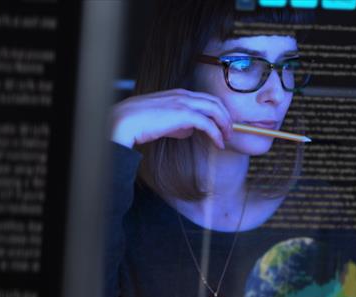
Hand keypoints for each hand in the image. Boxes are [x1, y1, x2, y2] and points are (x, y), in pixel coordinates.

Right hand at [111, 89, 232, 148]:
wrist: (126, 121)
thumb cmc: (139, 122)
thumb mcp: (162, 120)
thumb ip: (177, 123)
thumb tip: (189, 131)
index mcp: (179, 93)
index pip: (206, 99)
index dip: (218, 111)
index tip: (222, 124)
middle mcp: (184, 95)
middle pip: (215, 102)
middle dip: (226, 117)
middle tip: (229, 132)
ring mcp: (184, 103)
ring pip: (216, 110)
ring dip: (225, 125)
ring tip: (227, 138)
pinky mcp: (184, 114)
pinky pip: (208, 124)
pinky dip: (216, 134)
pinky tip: (218, 144)